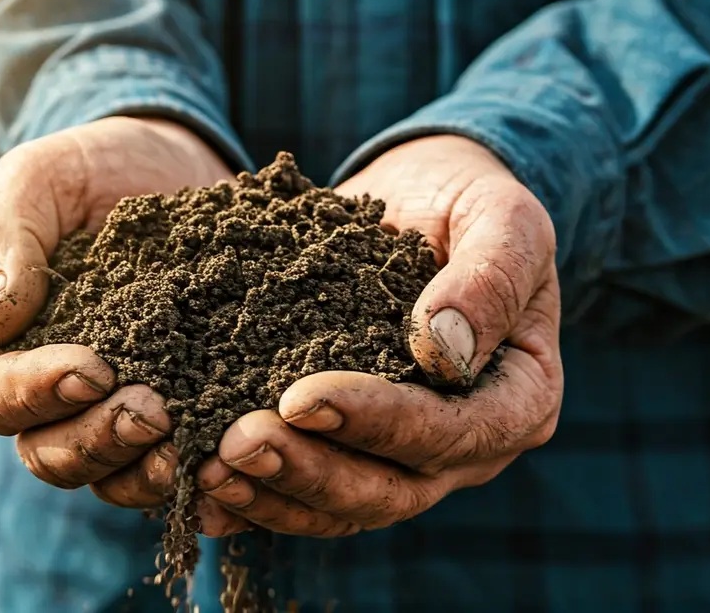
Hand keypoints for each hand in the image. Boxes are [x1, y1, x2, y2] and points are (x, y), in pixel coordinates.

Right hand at [0, 117, 234, 504]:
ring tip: (190, 443)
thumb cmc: (86, 169)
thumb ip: (3, 239)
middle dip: (98, 440)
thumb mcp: (37, 180)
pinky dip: (193, 471)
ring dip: (144, 469)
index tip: (93, 369)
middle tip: (154, 411)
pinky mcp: (170, 411)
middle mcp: (42, 394)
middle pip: (48, 452)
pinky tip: (227, 458)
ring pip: (108, 473)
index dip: (35, 392)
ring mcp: (107, 410)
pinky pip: (169, 463)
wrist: (168, 167)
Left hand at [192, 135, 563, 536]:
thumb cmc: (472, 205)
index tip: (301, 397)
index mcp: (515, 402)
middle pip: (387, 491)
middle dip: (307, 470)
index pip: (448, 432)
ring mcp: (401, 458)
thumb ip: (491, 277)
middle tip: (234, 443)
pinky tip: (193, 485)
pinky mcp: (347, 451)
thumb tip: (444, 350)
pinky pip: (300, 494)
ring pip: (338, 506)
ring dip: (270, 493)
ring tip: (204, 467)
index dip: (376, 422)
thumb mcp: (503, 219)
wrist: (425, 203)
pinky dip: (250, 497)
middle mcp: (461, 449)